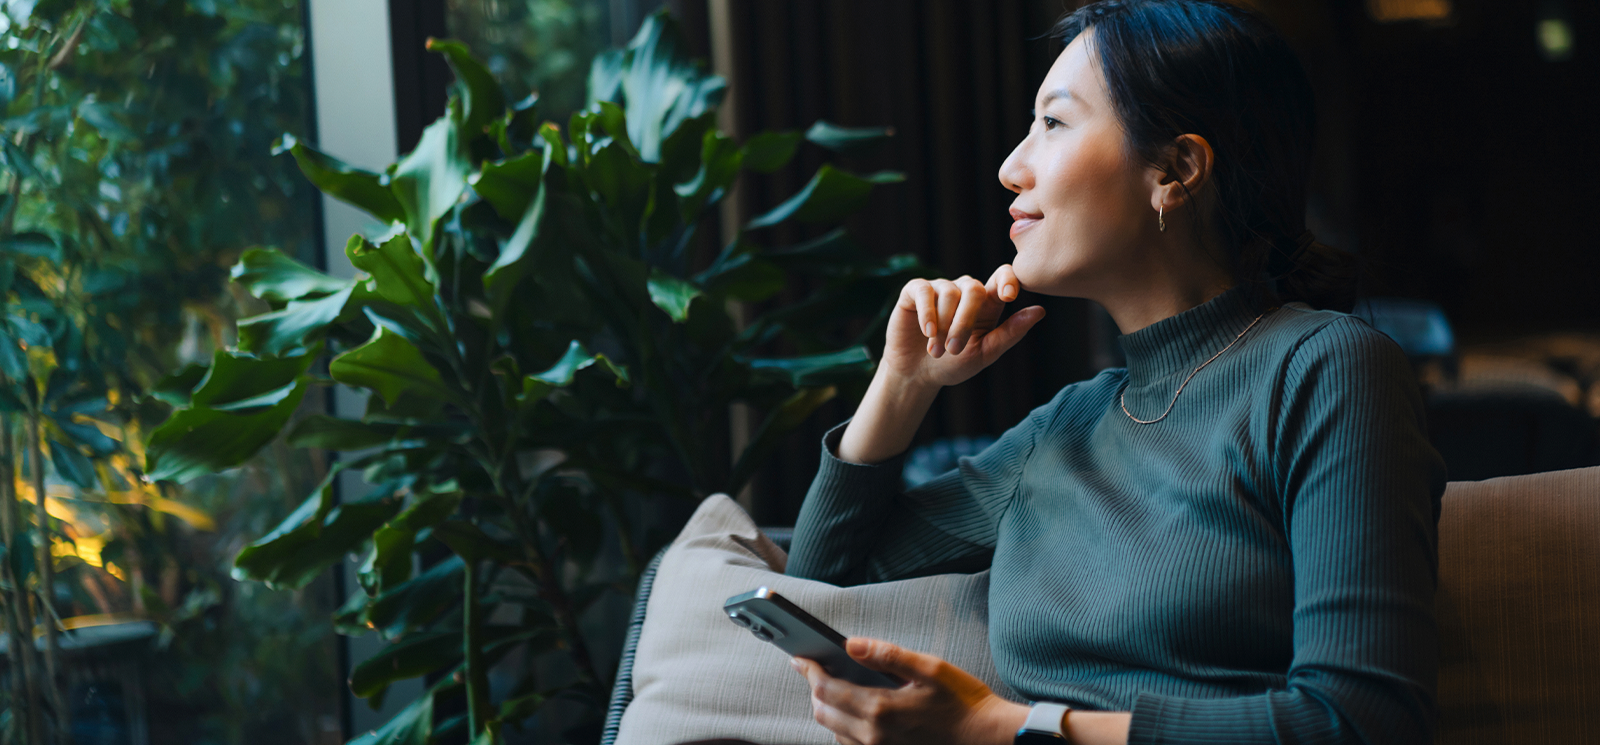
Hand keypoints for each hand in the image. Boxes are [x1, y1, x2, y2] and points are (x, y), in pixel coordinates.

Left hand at [793, 637, 1027, 744]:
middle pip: (823, 712)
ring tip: (833, 685)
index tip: (800, 657)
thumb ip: (887, 655)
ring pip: (834, 731)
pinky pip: (851, 744)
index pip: (826, 688)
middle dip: (814, 688)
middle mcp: (873, 735)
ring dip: (827, 708)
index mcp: (881, 708)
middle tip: (815, 668)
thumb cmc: (962, 701)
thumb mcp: (929, 668)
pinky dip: (843, 726)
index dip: (809, 670)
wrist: (986, 739)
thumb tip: (850, 644)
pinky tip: (854, 710)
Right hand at [881, 264, 1045, 391]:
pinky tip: (927, 332)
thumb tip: (1040, 311)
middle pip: (974, 289)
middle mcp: (964, 290)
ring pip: (949, 293)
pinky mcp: (915, 291)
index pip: (1002, 277)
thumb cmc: (954, 364)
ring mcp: (939, 288)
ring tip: (936, 351)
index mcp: (987, 303)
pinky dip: (927, 313)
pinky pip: (924, 291)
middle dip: (964, 321)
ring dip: (943, 325)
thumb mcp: (985, 353)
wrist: (917, 374)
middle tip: (954, 349)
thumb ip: (1010, 332)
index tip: (1009, 296)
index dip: (1008, 280)